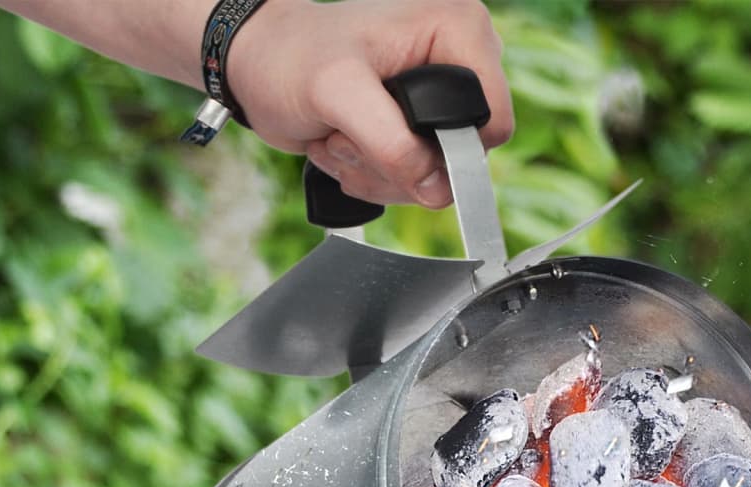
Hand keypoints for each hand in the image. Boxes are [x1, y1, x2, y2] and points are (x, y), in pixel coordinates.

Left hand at [226, 0, 512, 208]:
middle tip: (352, 134)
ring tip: (342, 136)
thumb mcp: (338, 93)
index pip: (493, 122)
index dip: (452, 151)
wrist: (257, 67)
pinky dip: (375, 178)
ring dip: (381, 173)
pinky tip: (346, 145)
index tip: (394, 140)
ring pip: (437, 180)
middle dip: (402, 163)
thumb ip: (391, 143)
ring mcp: (438, 102)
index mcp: (458, 30)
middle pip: (464, 159)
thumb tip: (438, 191)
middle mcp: (458, 62)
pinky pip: (415, 183)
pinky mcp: (417, 129)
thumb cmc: (290, 57)